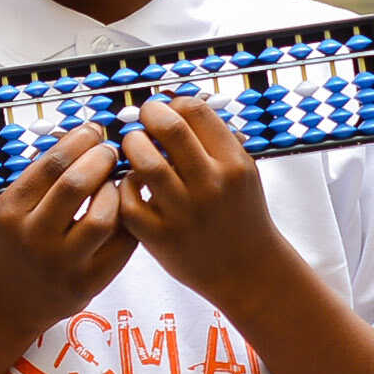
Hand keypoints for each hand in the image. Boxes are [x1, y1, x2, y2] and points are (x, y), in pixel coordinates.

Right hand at [0, 124, 136, 339]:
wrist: (5, 302)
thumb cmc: (15, 244)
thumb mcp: (13, 208)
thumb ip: (42, 177)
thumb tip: (85, 135)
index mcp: (11, 210)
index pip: (51, 165)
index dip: (80, 141)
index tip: (94, 131)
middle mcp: (34, 237)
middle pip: (78, 185)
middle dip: (101, 160)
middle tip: (110, 152)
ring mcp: (62, 263)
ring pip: (104, 217)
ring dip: (116, 192)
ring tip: (115, 184)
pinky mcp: (87, 284)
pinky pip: (121, 246)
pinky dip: (129, 221)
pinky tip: (126, 209)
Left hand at [118, 97, 294, 308]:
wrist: (247, 270)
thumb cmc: (240, 216)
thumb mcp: (243, 174)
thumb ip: (215, 142)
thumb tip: (176, 107)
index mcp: (234, 164)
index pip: (196, 111)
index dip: (173, 104)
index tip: (166, 110)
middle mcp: (211, 185)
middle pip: (169, 128)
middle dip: (149, 115)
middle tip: (143, 120)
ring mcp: (185, 212)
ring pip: (144, 161)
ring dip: (132, 146)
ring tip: (134, 148)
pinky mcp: (160, 236)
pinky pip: (128, 198)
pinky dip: (125, 185)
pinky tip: (134, 184)